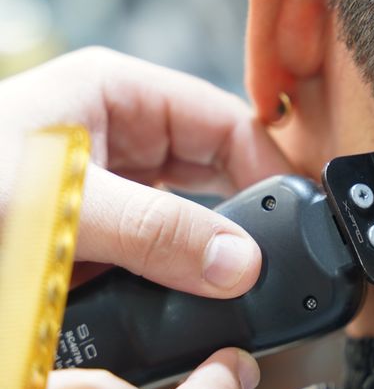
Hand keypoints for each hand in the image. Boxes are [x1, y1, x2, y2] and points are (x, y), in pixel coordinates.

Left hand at [0, 47, 290, 296]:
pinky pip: (150, 249)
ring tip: (236, 281)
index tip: (298, 219)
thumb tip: (236, 262)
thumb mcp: (61, 204)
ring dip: (204, 247)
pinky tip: (185, 297)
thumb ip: (151, 232)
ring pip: (183, 211)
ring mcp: (103, 181)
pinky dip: (170, 273)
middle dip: (243, 211)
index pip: (222, 120)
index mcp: (117, 92)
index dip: (266, 166)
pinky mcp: (89, 229)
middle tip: (276, 258)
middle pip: (211, 165)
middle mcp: (116, 132)